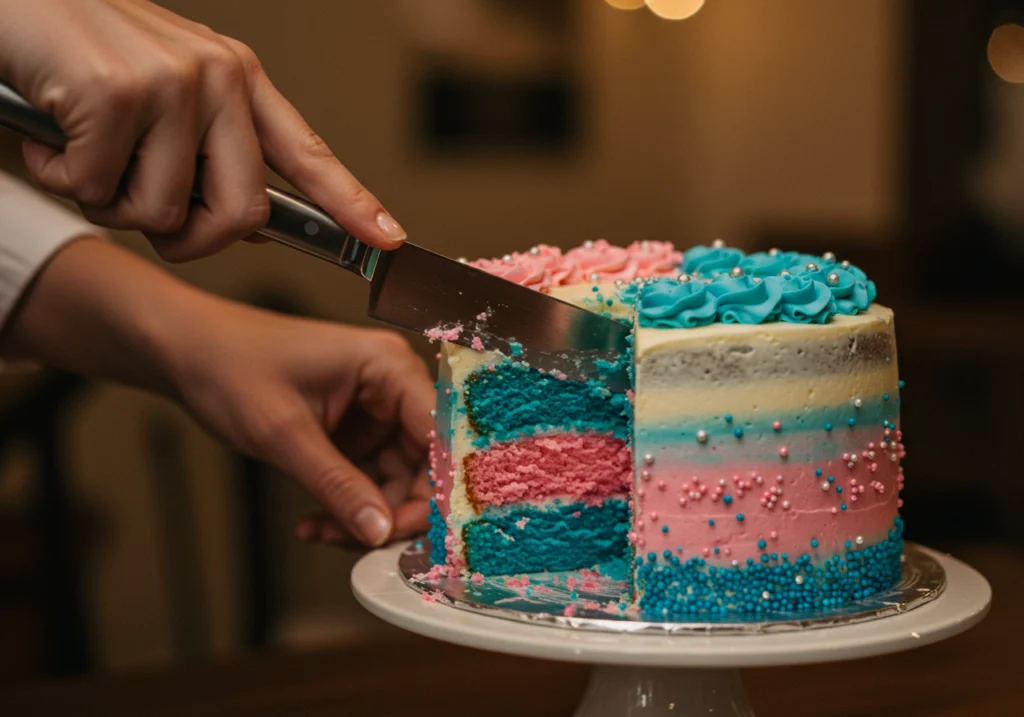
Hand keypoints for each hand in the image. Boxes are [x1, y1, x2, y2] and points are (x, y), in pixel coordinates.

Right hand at [0, 0, 405, 260]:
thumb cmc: (86, 52)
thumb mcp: (168, 98)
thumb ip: (213, 157)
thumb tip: (255, 230)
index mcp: (239, 79)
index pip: (308, 154)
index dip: (351, 203)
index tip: (388, 241)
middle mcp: (218, 78)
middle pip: (242, 216)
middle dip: (189, 240)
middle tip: (144, 211)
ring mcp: (171, 84)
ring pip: (164, 213)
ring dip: (111, 203)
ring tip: (85, 151)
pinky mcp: (115, 94)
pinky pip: (100, 192)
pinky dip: (64, 179)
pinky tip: (53, 135)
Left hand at [171, 306, 435, 547]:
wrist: (185, 351)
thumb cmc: (231, 368)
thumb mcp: (285, 434)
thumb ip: (338, 485)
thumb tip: (381, 532)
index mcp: (388, 366)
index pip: (439, 433)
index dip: (438, 487)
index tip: (416, 534)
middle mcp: (392, 383)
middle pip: (425, 462)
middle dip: (395, 509)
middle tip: (364, 544)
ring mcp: (374, 407)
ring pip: (398, 477)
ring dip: (366, 513)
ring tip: (322, 531)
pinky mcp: (355, 427)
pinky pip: (370, 477)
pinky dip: (348, 503)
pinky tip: (316, 521)